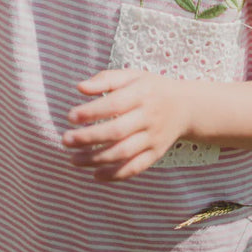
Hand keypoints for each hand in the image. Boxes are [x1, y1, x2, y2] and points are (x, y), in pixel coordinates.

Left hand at [62, 70, 194, 180]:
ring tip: (73, 160)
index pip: (114, 104)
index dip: (91, 112)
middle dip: (89, 138)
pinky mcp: (156, 153)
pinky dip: (116, 175)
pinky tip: (95, 175)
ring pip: (124, 152)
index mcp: (142, 94)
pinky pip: (136, 167)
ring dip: (96, 159)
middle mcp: (149, 117)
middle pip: (117, 131)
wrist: (186, 106)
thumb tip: (80, 88)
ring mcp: (154, 137)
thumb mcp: (132, 76)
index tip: (70, 116)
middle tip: (66, 140)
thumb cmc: (150, 88)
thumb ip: (106, 79)